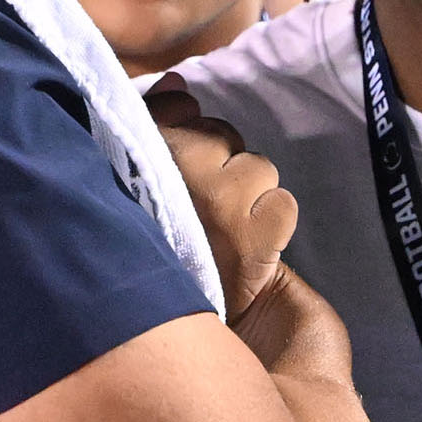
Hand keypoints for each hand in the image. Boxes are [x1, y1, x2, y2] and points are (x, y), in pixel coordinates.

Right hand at [146, 74, 297, 318]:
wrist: (167, 337)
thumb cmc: (156, 253)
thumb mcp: (141, 185)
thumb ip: (160, 125)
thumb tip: (177, 85)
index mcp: (139, 160)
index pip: (175, 111)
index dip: (185, 129)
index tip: (179, 165)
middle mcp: (177, 174)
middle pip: (221, 137)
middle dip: (220, 164)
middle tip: (203, 208)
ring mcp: (217, 203)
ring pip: (257, 168)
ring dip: (249, 195)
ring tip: (224, 231)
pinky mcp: (253, 237)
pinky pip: (282, 204)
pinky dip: (273, 224)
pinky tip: (250, 247)